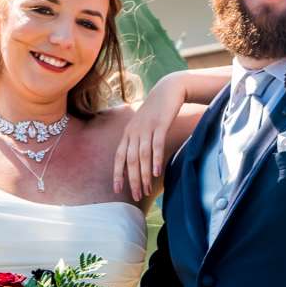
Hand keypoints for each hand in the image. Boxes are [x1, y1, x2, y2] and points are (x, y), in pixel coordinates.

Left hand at [113, 73, 188, 200]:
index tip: (118, 190)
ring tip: (146, 190)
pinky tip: (158, 173)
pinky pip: (156, 145)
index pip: (119, 157)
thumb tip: (135, 161)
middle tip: (136, 196)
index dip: (117, 174)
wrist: (168, 90)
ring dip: (144, 174)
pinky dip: (156, 160)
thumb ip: (137, 141)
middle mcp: (134, 131)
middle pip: (130, 160)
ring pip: (142, 156)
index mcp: (128, 133)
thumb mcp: (142, 126)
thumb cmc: (156, 111)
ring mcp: (146, 128)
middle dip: (132, 180)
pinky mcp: (160, 125)